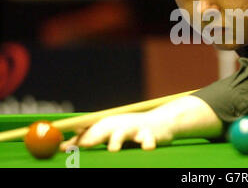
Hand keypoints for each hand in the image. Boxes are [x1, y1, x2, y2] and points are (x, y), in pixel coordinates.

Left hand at [60, 112, 174, 151]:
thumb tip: (62, 147)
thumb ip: (87, 138)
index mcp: (108, 124)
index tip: (65, 147)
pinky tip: (146, 148)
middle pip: (104, 129)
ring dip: (118, 140)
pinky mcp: (151, 135)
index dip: (78, 139)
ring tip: (113, 148)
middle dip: (95, 136)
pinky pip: (149, 140)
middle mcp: (120, 125)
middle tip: (84, 144)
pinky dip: (147, 144)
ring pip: (125, 133)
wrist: (161, 123)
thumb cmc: (130, 131)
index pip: (90, 131)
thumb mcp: (108, 133)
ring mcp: (136, 129)